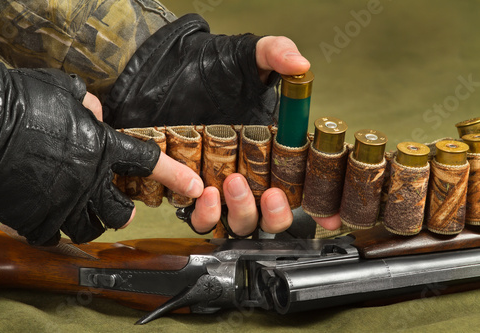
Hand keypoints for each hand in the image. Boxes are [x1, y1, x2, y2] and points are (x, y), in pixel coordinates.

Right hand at [0, 58, 162, 244]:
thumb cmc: (22, 101)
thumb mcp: (64, 90)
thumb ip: (88, 103)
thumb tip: (95, 111)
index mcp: (101, 148)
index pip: (149, 163)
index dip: (176, 175)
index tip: (195, 187)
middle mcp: (89, 181)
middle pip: (122, 212)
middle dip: (125, 212)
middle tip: (122, 208)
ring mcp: (63, 203)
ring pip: (92, 229)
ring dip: (94, 224)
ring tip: (87, 216)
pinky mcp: (37, 218)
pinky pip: (55, 237)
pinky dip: (56, 231)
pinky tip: (50, 220)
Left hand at [180, 37, 337, 235]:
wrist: (168, 69)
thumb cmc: (213, 67)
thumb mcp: (249, 55)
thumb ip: (276, 54)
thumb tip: (301, 64)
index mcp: (274, 151)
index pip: (304, 186)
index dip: (322, 208)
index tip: (332, 219)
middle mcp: (252, 174)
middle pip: (274, 215)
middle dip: (277, 214)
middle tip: (272, 193)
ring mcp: (222, 185)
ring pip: (240, 223)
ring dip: (243, 213)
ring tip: (232, 184)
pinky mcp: (192, 190)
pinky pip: (202, 219)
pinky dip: (206, 214)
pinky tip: (204, 192)